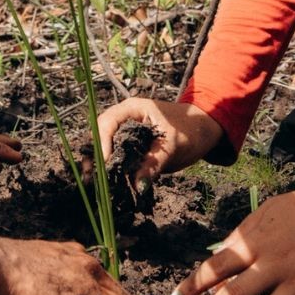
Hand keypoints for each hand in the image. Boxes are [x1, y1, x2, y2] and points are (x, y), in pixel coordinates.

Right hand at [86, 98, 223, 188]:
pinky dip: (110, 168)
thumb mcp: (174, 145)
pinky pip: (114, 156)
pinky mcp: (129, 146)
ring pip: (103, 146)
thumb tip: (138, 185)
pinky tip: (106, 182)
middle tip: (91, 177)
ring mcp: (125, 132)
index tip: (104, 163)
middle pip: (99, 135)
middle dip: (94, 155)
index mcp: (133, 109)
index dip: (101, 142)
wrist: (203, 130)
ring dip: (98, 163)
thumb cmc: (191, 130)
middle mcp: (124, 119)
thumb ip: (154, 163)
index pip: (107, 123)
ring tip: (94, 182)